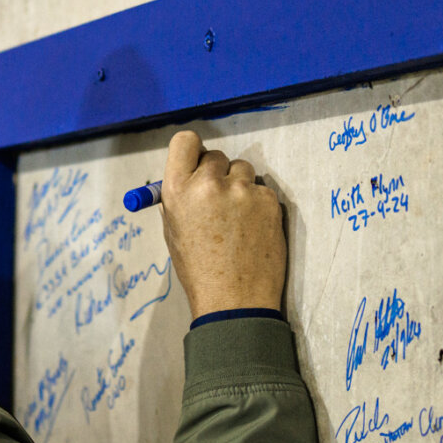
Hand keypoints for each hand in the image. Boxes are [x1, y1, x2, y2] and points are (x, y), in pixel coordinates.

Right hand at [158, 130, 286, 318]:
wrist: (234, 301)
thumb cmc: (200, 270)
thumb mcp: (175, 230)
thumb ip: (181, 197)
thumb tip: (191, 173)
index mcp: (178, 190)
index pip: (185, 141)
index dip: (194, 150)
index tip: (199, 161)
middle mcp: (208, 184)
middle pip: (216, 155)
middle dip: (218, 173)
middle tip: (219, 201)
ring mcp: (241, 190)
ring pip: (243, 170)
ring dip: (240, 187)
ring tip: (237, 222)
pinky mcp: (268, 200)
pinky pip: (262, 190)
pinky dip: (259, 205)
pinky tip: (252, 231)